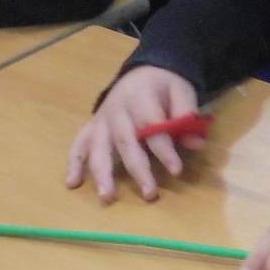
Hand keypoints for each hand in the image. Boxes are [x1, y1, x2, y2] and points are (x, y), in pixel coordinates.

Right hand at [64, 65, 206, 201]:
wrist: (143, 72)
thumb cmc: (164, 86)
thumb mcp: (182, 92)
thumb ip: (187, 116)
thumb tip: (196, 144)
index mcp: (140, 97)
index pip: (151, 125)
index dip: (163, 149)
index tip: (176, 171)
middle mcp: (116, 109)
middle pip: (125, 141)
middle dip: (137, 169)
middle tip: (149, 194)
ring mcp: (101, 119)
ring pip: (98, 146)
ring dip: (101, 173)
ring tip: (107, 197)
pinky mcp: (92, 127)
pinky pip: (79, 144)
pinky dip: (74, 163)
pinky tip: (72, 183)